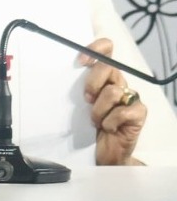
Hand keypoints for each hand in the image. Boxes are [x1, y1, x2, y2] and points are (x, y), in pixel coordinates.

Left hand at [80, 38, 145, 164]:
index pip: (106, 49)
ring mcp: (131, 97)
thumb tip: (61, 71)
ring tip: (96, 120)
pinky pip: (123, 111)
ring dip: (98, 109)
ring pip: (113, 91)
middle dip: (92, 83)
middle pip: (108, 67)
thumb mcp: (79, 102)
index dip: (96, 49)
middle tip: (86, 99)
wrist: (107, 151)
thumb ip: (77, 86)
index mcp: (104, 76)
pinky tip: (108, 128)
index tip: (80, 62)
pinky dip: (110, 121)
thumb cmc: (91, 124)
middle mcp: (118, 82)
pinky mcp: (138, 113)